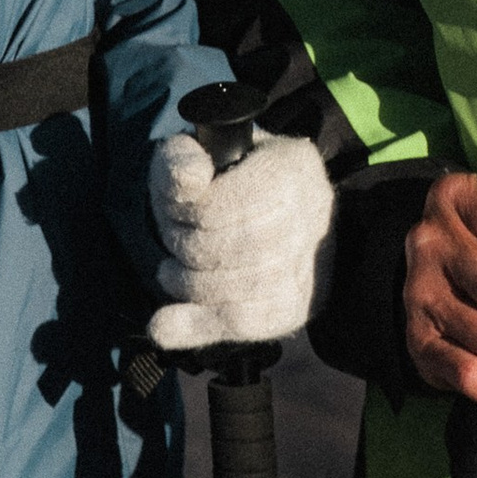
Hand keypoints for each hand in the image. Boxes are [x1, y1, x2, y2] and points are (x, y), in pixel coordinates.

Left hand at [147, 127, 334, 352]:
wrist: (287, 213)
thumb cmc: (232, 178)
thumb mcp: (198, 153)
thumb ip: (181, 159)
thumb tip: (188, 180)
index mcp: (290, 168)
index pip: (214, 208)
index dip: (180, 212)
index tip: (177, 206)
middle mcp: (310, 217)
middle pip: (221, 249)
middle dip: (182, 247)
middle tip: (174, 239)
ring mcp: (306, 267)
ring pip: (229, 290)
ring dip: (186, 284)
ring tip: (173, 272)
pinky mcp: (294, 307)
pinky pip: (241, 324)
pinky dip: (196, 324)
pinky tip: (166, 323)